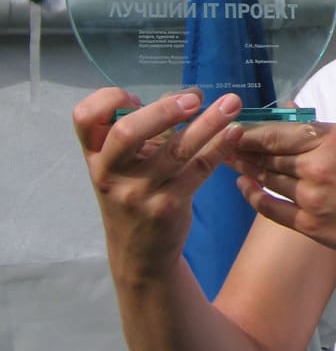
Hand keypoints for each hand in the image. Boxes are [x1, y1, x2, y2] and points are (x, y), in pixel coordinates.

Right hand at [73, 87, 244, 281]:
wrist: (139, 254)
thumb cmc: (133, 194)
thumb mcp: (123, 165)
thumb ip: (144, 132)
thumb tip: (187, 98)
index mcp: (95, 156)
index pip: (84, 117)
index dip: (108, 99)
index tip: (135, 97)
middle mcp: (111, 173)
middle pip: (127, 131)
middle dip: (163, 110)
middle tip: (193, 98)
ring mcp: (139, 192)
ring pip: (175, 150)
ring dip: (208, 123)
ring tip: (232, 103)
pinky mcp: (168, 207)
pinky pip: (198, 170)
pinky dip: (219, 147)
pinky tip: (235, 132)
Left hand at [230, 121, 335, 260]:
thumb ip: (320, 128)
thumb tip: (289, 111)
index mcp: (331, 140)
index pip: (277, 133)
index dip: (250, 131)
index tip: (233, 126)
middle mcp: (316, 167)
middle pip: (267, 156)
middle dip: (243, 149)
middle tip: (223, 142)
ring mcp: (310, 199)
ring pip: (267, 180)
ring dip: (247, 169)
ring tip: (231, 160)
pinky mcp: (309, 226)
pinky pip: (271, 208)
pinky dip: (254, 196)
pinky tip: (244, 186)